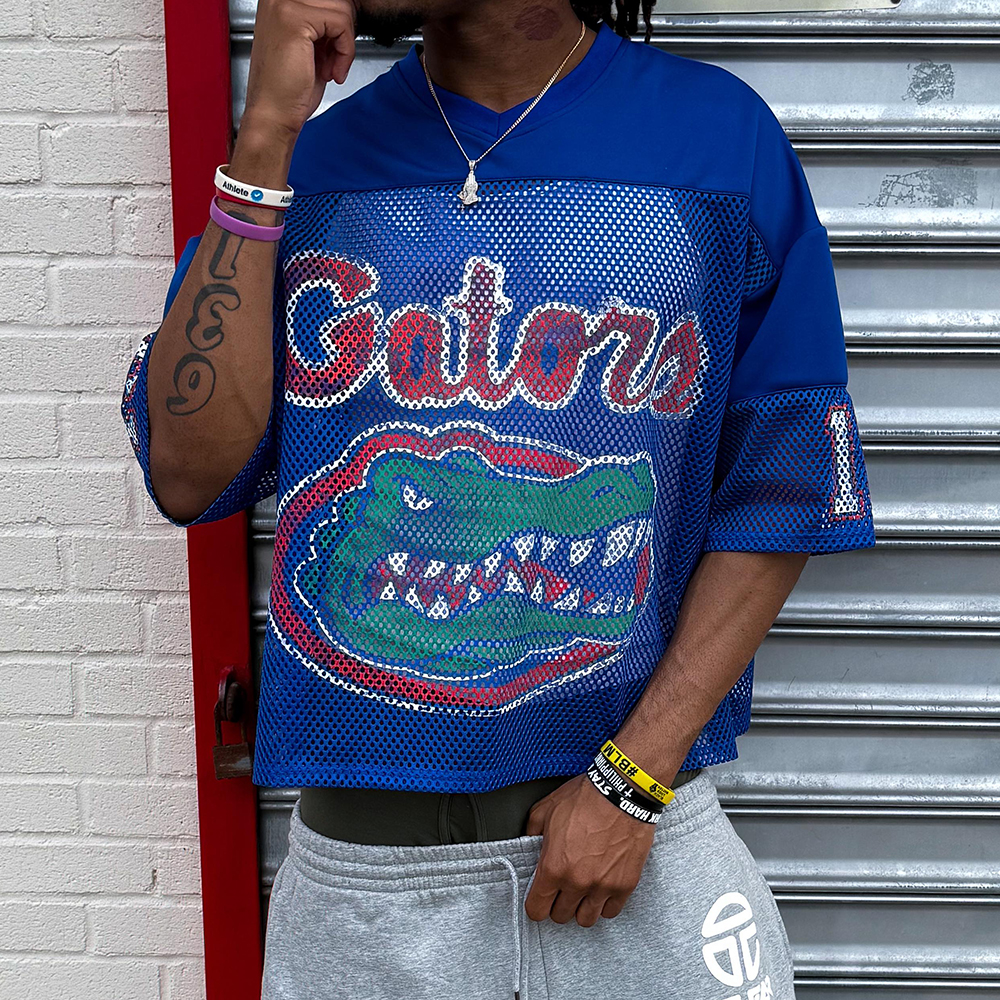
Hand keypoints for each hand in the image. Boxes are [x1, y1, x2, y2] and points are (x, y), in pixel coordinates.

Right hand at [242, 0, 358, 139]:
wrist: (272, 115)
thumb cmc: (286, 91)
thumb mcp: (309, 48)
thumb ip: (322, 27)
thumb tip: (344, 15)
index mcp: (278, 4)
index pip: (325, 2)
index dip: (337, 27)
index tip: (333, 52)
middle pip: (335, 1)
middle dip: (343, 34)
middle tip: (333, 62)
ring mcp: (283, 5)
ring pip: (341, 9)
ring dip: (345, 45)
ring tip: (330, 68)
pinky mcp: (295, 19)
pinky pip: (341, 24)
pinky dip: (345, 52)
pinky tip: (332, 72)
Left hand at [523, 774, 656, 926]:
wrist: (622, 792)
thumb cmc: (586, 797)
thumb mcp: (547, 808)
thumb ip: (532, 830)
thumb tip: (529, 842)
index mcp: (553, 866)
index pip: (536, 910)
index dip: (535, 904)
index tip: (539, 897)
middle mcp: (577, 882)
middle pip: (560, 916)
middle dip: (558, 903)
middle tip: (561, 888)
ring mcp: (603, 886)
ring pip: (586, 919)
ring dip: (581, 907)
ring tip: (582, 891)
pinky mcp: (625, 885)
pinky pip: (611, 911)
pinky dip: (605, 903)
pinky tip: (601, 888)